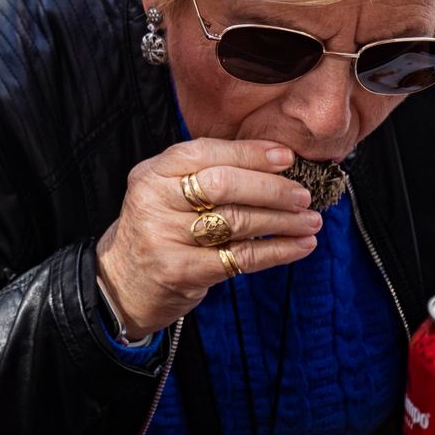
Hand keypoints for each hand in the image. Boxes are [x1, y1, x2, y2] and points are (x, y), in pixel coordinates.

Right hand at [94, 139, 321, 338]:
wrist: (123, 282)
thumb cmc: (158, 229)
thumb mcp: (164, 192)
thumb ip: (202, 174)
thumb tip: (273, 160)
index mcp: (150, 174)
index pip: (203, 152)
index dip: (249, 153)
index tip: (287, 157)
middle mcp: (153, 201)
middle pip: (222, 184)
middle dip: (271, 188)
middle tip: (302, 195)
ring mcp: (165, 236)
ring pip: (236, 222)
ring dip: (282, 221)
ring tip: (310, 221)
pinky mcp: (181, 271)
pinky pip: (241, 257)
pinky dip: (278, 251)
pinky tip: (300, 246)